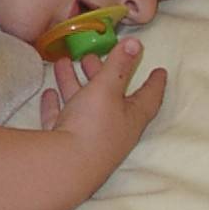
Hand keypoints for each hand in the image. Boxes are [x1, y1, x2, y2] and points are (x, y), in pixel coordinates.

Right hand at [39, 37, 166, 187]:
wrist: (64, 167)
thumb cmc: (93, 125)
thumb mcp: (107, 88)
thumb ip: (119, 65)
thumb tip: (136, 43)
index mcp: (131, 117)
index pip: (149, 96)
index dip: (154, 82)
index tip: (159, 70)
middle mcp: (113, 129)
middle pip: (110, 97)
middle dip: (101, 75)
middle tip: (91, 56)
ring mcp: (87, 139)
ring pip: (82, 105)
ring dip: (73, 83)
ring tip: (62, 62)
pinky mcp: (65, 146)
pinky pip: (61, 120)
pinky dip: (56, 105)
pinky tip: (48, 92)